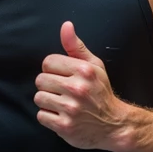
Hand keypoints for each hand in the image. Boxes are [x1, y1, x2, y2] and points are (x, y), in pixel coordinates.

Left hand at [34, 21, 128, 149]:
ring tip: (61, 104)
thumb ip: (76, 46)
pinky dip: (48, 117)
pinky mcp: (64, 126)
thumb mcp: (94, 66)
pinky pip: (41, 116)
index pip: (48, 62)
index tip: (62, 77)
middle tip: (62, 92)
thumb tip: (66, 25)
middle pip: (40, 80)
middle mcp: (78, 88)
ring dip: (47, 102)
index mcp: (84, 70)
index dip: (52, 70)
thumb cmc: (101, 92)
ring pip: (39, 98)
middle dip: (48, 86)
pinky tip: (61, 116)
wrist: (114, 124)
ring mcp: (71, 109)